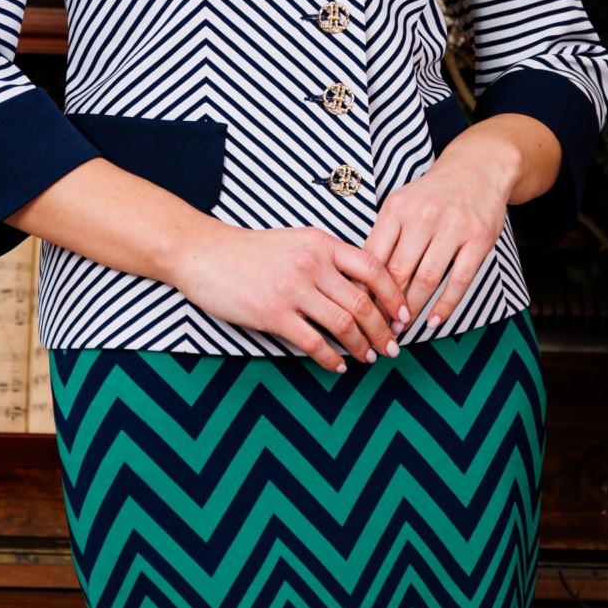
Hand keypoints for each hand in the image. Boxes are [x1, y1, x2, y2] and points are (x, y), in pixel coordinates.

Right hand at [167, 222, 408, 373]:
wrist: (204, 253)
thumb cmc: (250, 251)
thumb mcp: (296, 242)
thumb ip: (327, 259)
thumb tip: (361, 288)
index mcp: (321, 243)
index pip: (373, 267)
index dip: (394, 294)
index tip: (403, 314)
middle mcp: (311, 263)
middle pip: (363, 301)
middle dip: (383, 329)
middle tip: (392, 346)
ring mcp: (292, 289)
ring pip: (344, 323)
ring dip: (361, 346)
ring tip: (368, 358)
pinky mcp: (273, 313)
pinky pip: (313, 342)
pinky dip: (331, 357)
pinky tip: (337, 365)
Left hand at [362, 131, 523, 333]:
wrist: (477, 168)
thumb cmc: (432, 194)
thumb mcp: (401, 204)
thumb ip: (384, 237)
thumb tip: (359, 280)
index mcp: (396, 208)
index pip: (373, 256)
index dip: (364, 288)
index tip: (357, 311)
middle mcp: (423, 216)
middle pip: (397, 271)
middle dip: (385, 306)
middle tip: (377, 328)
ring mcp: (453, 227)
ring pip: (426, 279)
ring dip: (412, 310)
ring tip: (402, 329)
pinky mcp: (478, 239)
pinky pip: (459, 280)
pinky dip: (444, 306)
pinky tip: (433, 321)